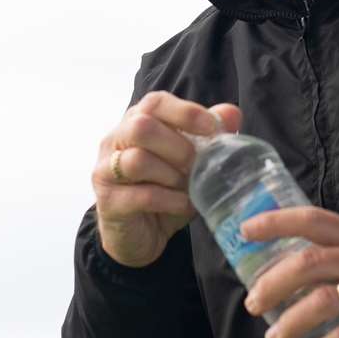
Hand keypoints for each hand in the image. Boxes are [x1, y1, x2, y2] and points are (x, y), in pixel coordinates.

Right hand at [93, 91, 242, 267]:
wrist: (139, 235)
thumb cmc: (163, 191)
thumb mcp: (188, 163)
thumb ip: (205, 135)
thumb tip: (232, 113)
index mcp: (134, 122)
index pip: (154, 102)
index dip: (186, 111)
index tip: (213, 128)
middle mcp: (114, 141)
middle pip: (141, 126)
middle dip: (178, 146)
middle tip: (197, 164)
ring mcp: (106, 170)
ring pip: (137, 160)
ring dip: (172, 175)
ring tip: (188, 187)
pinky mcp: (108, 201)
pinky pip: (141, 195)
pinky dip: (170, 200)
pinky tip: (184, 205)